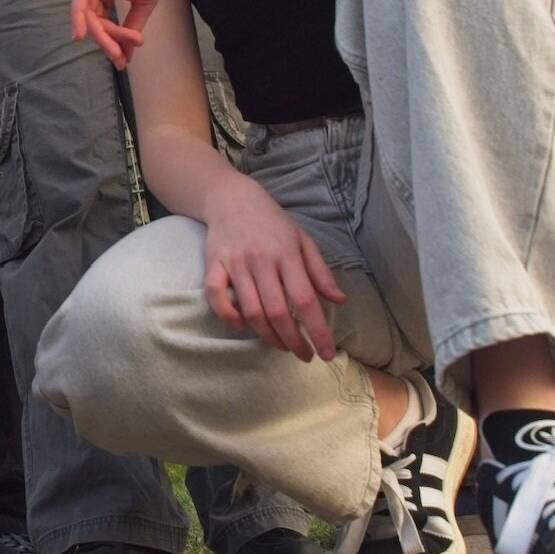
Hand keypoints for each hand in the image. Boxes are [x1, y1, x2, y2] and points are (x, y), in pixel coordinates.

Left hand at [71, 0, 193, 67]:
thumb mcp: (144, 5)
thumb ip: (131, 27)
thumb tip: (124, 57)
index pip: (99, 21)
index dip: (108, 42)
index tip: (122, 61)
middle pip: (90, 17)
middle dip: (104, 40)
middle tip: (118, 57)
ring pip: (85, 8)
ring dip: (98, 32)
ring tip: (115, 48)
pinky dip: (79, 11)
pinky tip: (82, 31)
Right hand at [202, 176, 346, 361]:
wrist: (232, 198)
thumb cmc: (272, 222)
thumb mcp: (303, 240)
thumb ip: (320, 272)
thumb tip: (340, 301)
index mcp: (287, 254)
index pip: (305, 300)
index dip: (317, 331)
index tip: (327, 354)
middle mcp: (261, 260)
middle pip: (277, 312)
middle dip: (293, 341)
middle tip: (303, 355)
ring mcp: (235, 263)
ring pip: (250, 310)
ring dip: (267, 336)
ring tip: (281, 345)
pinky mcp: (214, 264)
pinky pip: (215, 296)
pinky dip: (227, 316)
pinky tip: (242, 325)